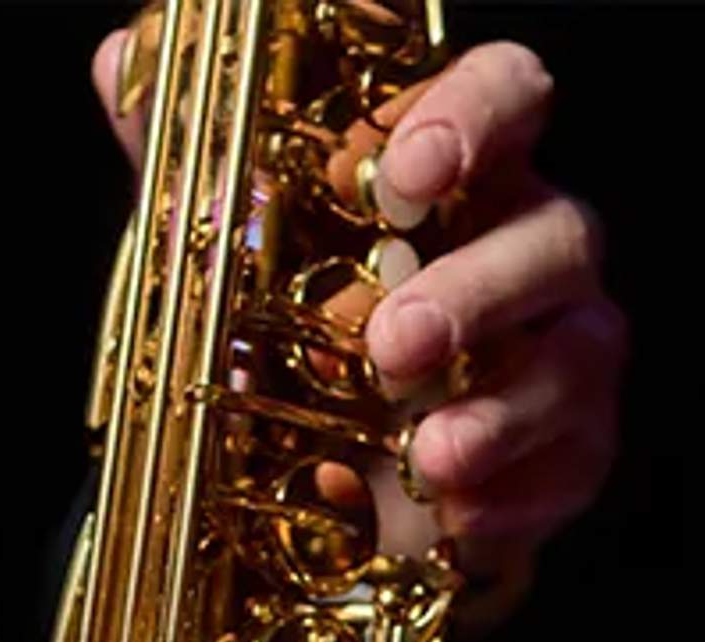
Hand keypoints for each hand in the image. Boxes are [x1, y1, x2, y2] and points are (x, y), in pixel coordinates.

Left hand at [95, 27, 625, 612]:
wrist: (331, 488)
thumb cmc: (304, 342)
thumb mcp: (234, 258)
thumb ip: (191, 167)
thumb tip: (124, 62)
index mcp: (460, 174)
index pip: (507, 94)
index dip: (472, 117)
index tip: (404, 172)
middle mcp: (528, 246)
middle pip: (560, 232)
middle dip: (476, 290)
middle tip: (391, 346)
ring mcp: (562, 348)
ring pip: (580, 353)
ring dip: (502, 408)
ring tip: (426, 455)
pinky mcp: (572, 448)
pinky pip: (573, 463)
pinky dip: (513, 497)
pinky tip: (455, 516)